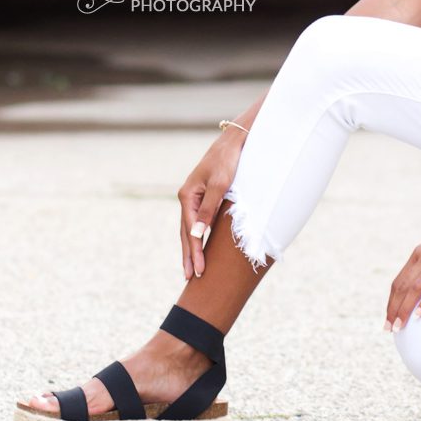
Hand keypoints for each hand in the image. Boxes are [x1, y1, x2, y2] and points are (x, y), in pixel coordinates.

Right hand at [179, 130, 244, 279]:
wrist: (235, 141)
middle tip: (189, 278)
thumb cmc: (228, 161)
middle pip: (185, 232)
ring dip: (191, 248)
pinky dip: (198, 236)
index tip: (199, 271)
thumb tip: (196, 234)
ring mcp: (195, 198)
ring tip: (191, 268)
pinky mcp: (204, 196)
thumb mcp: (220, 185)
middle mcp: (188, 198)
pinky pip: (198, 221)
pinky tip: (200, 245)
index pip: (189, 232)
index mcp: (188, 196)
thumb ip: (208, 210)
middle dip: (188, 255)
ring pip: (190, 228)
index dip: (194, 252)